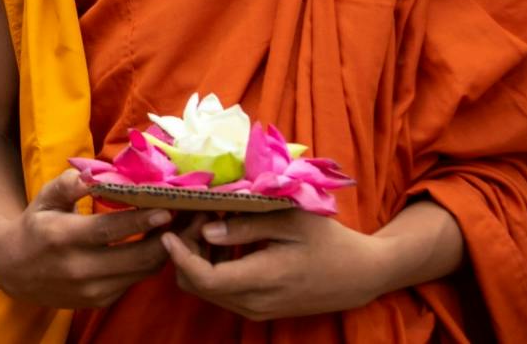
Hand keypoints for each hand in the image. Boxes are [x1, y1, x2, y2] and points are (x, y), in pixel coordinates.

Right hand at [0, 170, 173, 310]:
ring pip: (140, 273)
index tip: (166, 209)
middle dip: (165, 239)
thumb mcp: (45, 198)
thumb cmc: (35, 225)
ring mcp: (91, 290)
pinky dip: (148, 264)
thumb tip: (92, 174)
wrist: (14, 269)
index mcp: (63, 237)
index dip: (140, 222)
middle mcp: (79, 268)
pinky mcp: (99, 301)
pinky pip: (133, 282)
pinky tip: (158, 245)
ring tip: (179, 230)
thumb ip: (68, 184)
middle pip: (135, 258)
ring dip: (163, 252)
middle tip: (186, 219)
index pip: (109, 231)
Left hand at [163, 209, 390, 320]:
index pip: (205, 278)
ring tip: (206, 221)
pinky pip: (221, 291)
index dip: (179, 255)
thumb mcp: (291, 221)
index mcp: (262, 280)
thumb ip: (247, 227)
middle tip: (190, 216)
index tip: (167, 229)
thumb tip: (206, 230)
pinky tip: (223, 238)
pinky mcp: (258, 308)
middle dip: (184, 252)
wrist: (359, 275)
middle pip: (197, 285)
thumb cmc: (328, 241)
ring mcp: (255, 310)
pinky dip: (212, 266)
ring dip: (196, 258)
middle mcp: (253, 303)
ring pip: (205, 290)